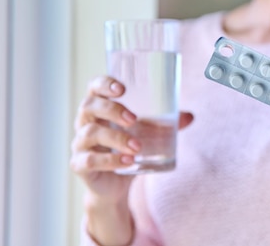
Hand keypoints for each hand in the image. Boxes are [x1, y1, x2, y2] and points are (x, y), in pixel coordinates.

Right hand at [70, 75, 193, 203]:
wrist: (116, 185)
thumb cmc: (129, 148)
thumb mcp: (148, 133)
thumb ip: (166, 123)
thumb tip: (190, 116)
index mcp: (99, 107)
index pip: (94, 88)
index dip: (104, 84)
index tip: (122, 88)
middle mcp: (85, 122)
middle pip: (89, 107)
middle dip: (111, 110)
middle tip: (133, 118)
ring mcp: (80, 144)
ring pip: (90, 134)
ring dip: (116, 138)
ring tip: (138, 146)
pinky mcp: (80, 165)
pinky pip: (89, 161)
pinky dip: (110, 160)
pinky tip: (128, 162)